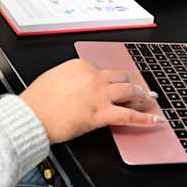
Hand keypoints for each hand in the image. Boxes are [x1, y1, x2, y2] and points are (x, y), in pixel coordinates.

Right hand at [20, 59, 161, 143]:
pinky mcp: (102, 113)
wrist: (31, 116)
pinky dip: (145, 118)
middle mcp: (93, 77)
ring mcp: (99, 94)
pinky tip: (154, 121)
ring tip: (149, 101)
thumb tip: (80, 86)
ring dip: (141, 96)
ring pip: (128, 91)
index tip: (116, 84)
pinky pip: (129, 115)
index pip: (103, 71)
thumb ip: (71, 79)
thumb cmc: (37, 101)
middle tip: (139, 91)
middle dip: (131, 85)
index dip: (112, 80)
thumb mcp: (54, 79)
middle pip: (120, 78)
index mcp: (80, 66)